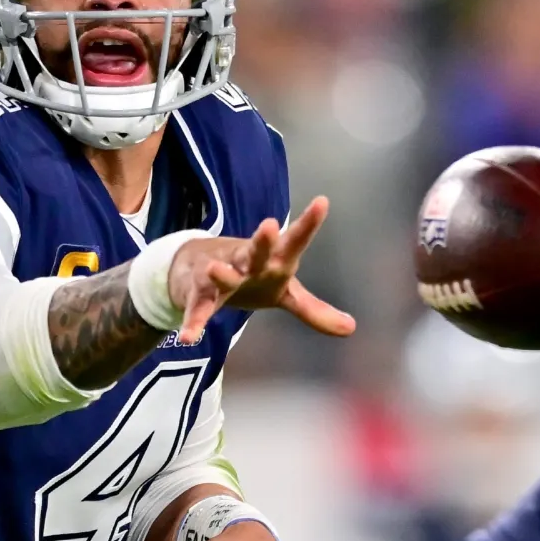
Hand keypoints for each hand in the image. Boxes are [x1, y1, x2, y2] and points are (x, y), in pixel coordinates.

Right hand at [167, 196, 355, 345]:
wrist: (199, 269)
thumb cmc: (252, 277)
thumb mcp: (286, 294)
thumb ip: (314, 310)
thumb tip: (351, 328)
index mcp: (273, 260)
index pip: (293, 241)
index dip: (308, 224)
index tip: (322, 202)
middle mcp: (247, 262)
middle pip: (255, 251)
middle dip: (261, 241)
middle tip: (269, 225)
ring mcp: (221, 274)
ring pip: (222, 274)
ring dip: (222, 272)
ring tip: (218, 269)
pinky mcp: (199, 294)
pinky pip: (197, 308)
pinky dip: (193, 322)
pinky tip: (188, 337)